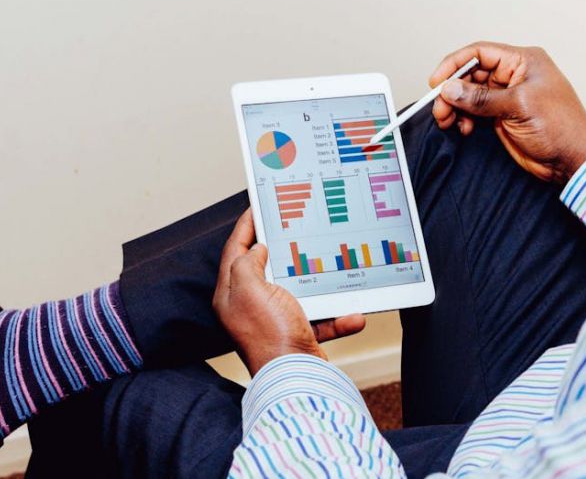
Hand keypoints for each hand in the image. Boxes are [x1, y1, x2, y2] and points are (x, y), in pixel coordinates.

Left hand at [212, 210, 366, 375]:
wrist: (295, 379)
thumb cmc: (269, 335)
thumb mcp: (250, 289)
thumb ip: (247, 263)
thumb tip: (257, 250)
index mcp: (232, 294)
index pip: (235, 250)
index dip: (246, 226)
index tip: (257, 206)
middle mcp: (250, 307)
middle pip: (264, 267)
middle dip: (282, 248)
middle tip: (293, 225)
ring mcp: (274, 320)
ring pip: (297, 290)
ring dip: (318, 283)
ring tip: (329, 264)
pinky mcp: (297, 334)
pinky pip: (320, 318)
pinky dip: (337, 317)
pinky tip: (352, 314)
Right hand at [430, 41, 585, 183]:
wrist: (573, 160)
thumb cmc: (561, 127)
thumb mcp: (518, 106)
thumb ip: (481, 98)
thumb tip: (450, 89)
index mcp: (523, 61)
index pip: (480, 53)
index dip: (455, 65)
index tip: (437, 82)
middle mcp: (514, 75)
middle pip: (471, 74)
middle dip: (452, 91)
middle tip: (440, 108)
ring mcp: (507, 96)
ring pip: (470, 94)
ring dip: (455, 107)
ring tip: (447, 121)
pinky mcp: (502, 116)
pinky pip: (475, 111)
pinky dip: (464, 118)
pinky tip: (464, 128)